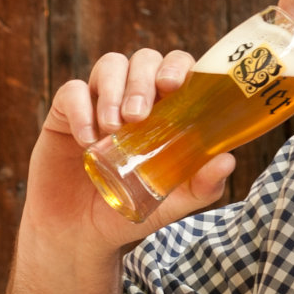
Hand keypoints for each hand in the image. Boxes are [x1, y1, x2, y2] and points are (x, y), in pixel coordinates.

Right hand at [24, 49, 234, 257]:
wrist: (81, 234)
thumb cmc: (132, 210)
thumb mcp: (173, 203)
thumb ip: (202, 186)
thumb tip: (227, 160)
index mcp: (166, 109)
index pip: (176, 68)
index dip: (176, 66)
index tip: (173, 85)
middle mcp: (134, 98)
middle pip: (144, 59)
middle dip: (142, 80)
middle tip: (137, 116)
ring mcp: (99, 102)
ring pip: (109, 65)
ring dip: (112, 91)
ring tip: (113, 128)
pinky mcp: (65, 114)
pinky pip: (72, 92)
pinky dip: (81, 110)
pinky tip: (87, 140)